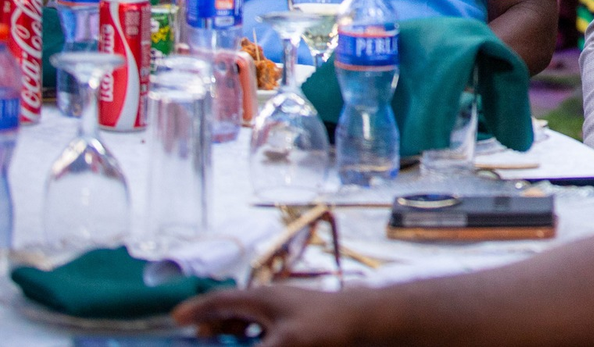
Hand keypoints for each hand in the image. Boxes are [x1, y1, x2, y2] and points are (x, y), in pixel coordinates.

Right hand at [174, 284, 359, 346]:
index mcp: (262, 298)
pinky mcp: (300, 327)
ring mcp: (288, 313)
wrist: (369, 321)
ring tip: (220, 340)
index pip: (221, 300)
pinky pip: (268, 331)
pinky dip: (256, 338)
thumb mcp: (280, 346)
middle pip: (234, 310)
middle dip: (214, 324)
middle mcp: (273, 302)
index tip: (176, 319)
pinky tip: (254, 342)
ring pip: (251, 321)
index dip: (197, 310)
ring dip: (234, 333)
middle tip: (198, 337)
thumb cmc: (326, 326)